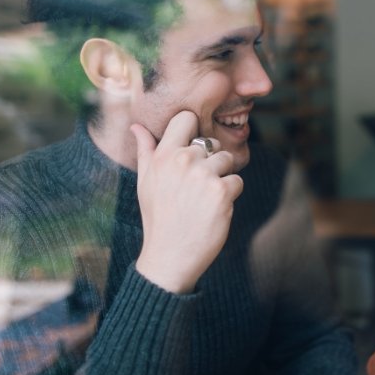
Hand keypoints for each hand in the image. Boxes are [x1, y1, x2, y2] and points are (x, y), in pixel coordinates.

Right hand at [131, 111, 243, 292]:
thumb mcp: (145, 181)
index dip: (194, 132)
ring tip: (204, 199)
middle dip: (210, 162)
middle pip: (212, 143)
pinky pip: (237, 181)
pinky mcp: (221, 192)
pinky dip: (230, 195)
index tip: (192, 151)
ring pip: (228, 160)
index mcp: (163, 155)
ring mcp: (203, 176)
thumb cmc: (158, 216)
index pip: (186, 118)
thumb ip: (145, 150)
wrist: (170, 255)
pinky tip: (213, 210)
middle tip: (195, 188)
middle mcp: (182, 161)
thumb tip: (136, 126)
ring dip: (222, 177)